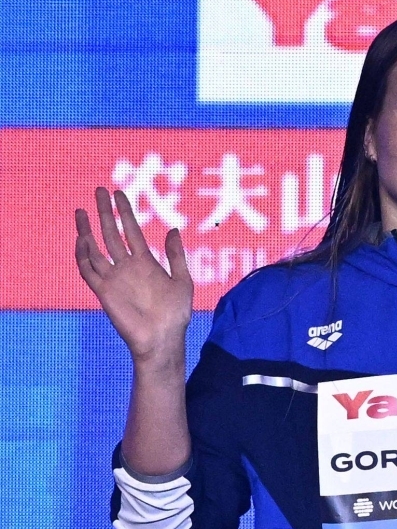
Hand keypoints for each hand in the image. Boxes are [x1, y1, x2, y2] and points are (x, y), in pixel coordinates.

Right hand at [75, 188, 192, 361]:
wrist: (162, 338)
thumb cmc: (176, 313)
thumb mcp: (182, 279)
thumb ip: (176, 255)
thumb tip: (174, 229)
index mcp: (146, 262)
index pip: (132, 230)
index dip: (125, 211)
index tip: (118, 193)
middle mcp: (127, 267)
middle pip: (112, 233)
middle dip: (105, 212)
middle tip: (98, 190)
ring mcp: (114, 278)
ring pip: (95, 249)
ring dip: (87, 230)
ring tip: (81, 211)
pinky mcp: (104, 291)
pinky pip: (88, 270)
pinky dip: (82, 255)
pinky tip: (81, 239)